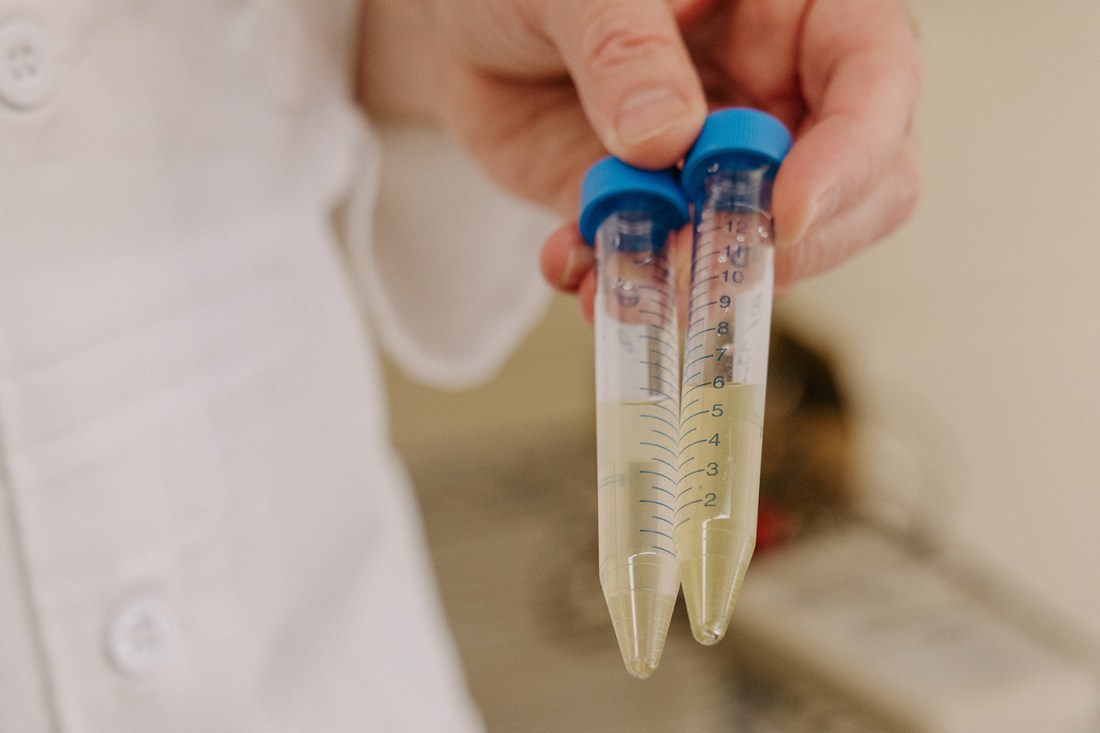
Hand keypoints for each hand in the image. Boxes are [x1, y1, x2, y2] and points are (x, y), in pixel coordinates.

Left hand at [361, 0, 920, 316]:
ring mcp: (726, 164)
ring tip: (611, 273)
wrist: (473, 35)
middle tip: (702, 264)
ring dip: (694, 279)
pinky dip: (627, 283)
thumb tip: (668, 136)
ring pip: (765, 247)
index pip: (876, 77)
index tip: (784, 212)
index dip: (851, 154)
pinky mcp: (666, 213)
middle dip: (784, 243)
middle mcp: (778, 92)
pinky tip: (572, 264)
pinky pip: (673, 269)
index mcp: (793, 9)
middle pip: (856, 188)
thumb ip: (623, 46)